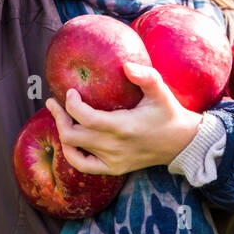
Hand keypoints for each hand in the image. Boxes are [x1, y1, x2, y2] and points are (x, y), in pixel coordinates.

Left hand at [45, 61, 202, 174]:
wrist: (180, 143)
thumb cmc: (168, 113)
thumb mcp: (160, 91)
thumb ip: (145, 76)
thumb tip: (125, 65)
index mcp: (123, 127)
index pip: (86, 118)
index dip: (72, 104)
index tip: (69, 91)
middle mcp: (115, 147)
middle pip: (73, 135)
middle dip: (59, 117)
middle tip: (53, 101)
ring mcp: (112, 160)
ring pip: (74, 151)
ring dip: (62, 133)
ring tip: (59, 116)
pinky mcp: (113, 169)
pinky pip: (83, 165)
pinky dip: (71, 153)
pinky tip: (69, 139)